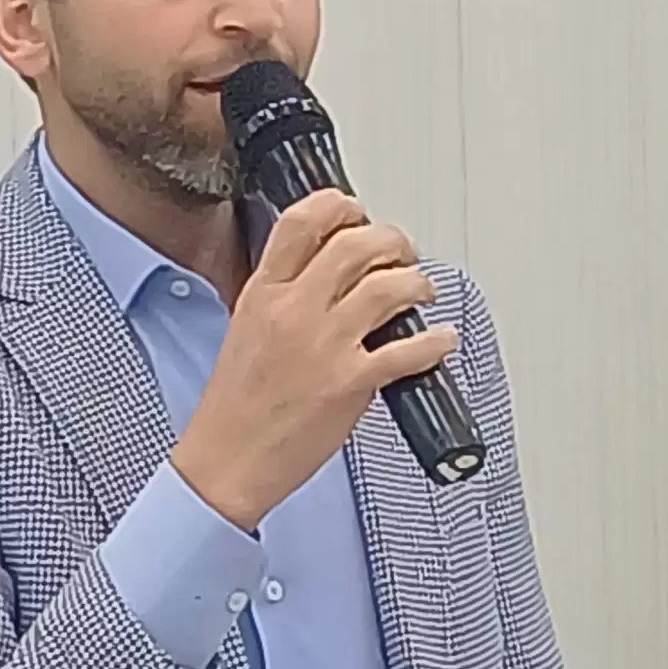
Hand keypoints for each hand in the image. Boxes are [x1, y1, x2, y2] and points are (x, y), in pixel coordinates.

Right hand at [170, 189, 457, 529]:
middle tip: (403, 253)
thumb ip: (283, 297)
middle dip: (392, 242)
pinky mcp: (350, 384)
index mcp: (263, 294)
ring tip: (422, 292)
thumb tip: (329, 275)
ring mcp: (323, 346)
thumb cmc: (235, 407)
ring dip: (417, 284)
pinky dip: (435, 342)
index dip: (340, 206)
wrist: (226, 462)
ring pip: (388, 288)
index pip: (302, 222)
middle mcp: (293, 311)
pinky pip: (408, 350)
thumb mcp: (245, 330)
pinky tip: (441, 341)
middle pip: (356, 246)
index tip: (358, 212)